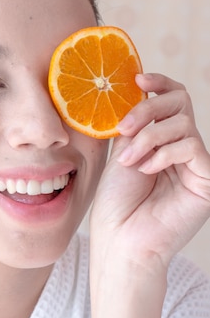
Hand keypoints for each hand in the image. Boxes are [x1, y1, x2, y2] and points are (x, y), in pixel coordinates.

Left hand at [90, 73, 209, 276]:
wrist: (119, 239)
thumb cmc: (116, 203)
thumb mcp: (122, 152)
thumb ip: (135, 124)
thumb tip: (137, 89)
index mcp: (163, 141)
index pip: (172, 100)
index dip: (160, 83)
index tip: (137, 78)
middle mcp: (183, 150)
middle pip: (180, 102)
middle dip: (149, 108)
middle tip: (125, 128)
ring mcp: (197, 165)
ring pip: (182, 123)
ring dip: (149, 138)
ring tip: (130, 162)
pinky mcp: (208, 180)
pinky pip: (190, 146)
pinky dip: (164, 153)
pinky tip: (148, 170)